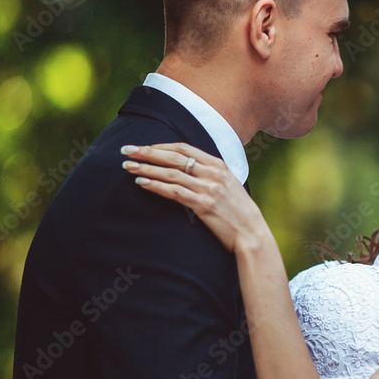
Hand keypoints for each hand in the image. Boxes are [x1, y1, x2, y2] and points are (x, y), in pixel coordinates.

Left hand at [121, 143, 266, 252]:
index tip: (145, 147)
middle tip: (127, 150)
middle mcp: (213, 173)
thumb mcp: (228, 185)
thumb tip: (188, 170)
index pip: (184, 148)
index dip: (161, 146)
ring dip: (146, 168)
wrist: (252, 232)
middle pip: (173, 158)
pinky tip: (142, 183)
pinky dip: (156, 186)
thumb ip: (210, 174)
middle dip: (147, 152)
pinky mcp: (203, 205)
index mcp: (219, 165)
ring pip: (170, 174)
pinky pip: (174, 192)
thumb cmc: (238, 211)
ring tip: (128, 167)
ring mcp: (208, 189)